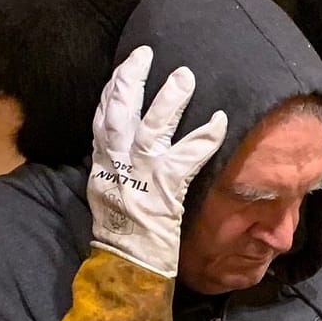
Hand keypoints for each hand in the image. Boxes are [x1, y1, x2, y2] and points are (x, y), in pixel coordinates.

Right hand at [87, 46, 227, 277]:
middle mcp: (116, 165)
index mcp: (101, 166)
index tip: (123, 69)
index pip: (101, 119)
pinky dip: (204, 139)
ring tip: (185, 76)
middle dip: (131, 80)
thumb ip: (115, 170)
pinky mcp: (165, 191)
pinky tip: (220, 121)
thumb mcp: (109, 198)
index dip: (112, 91)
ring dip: (170, 100)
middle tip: (146, 53)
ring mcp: (141, 176)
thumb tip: (124, 152)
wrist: (127, 266)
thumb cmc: (122, 237)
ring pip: (153, 128)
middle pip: (118, 112)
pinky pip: (187, 158)